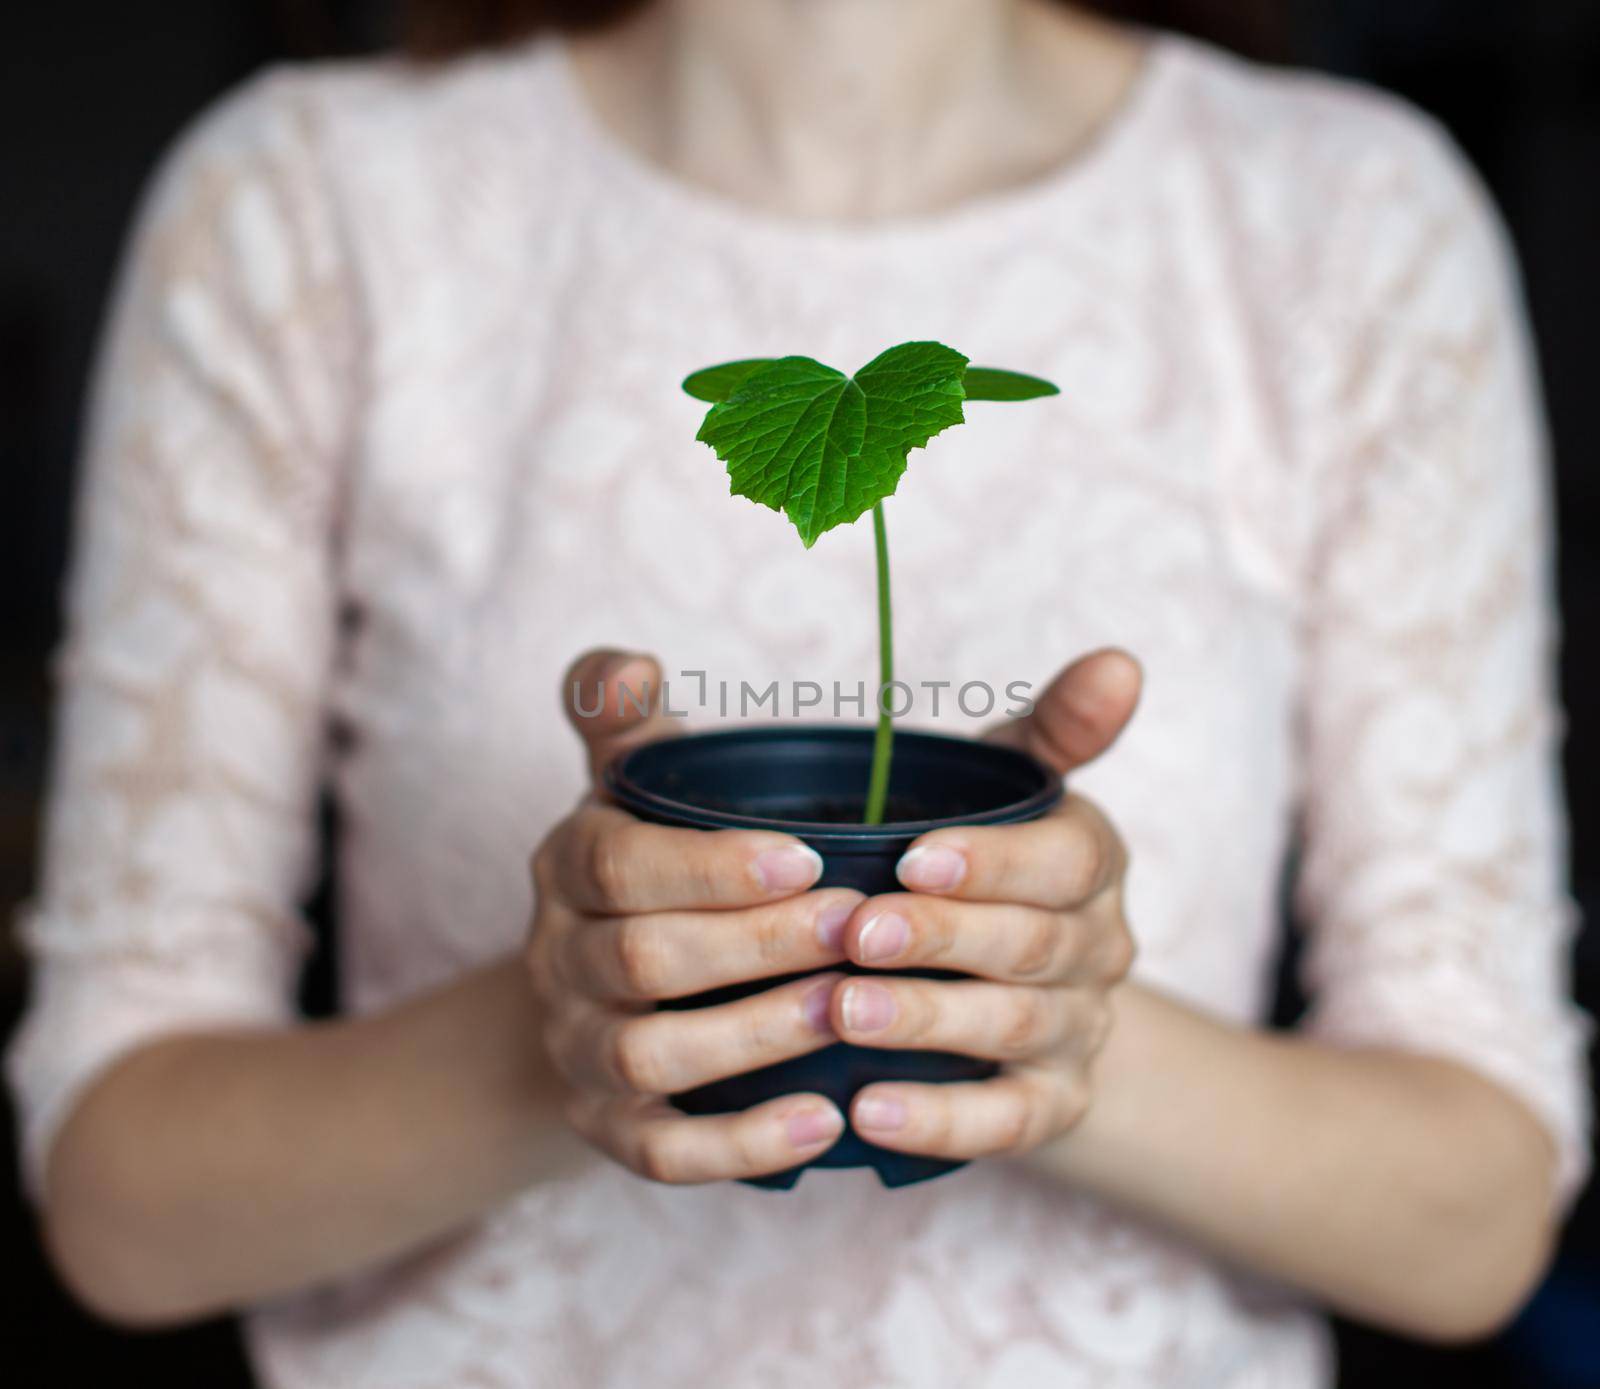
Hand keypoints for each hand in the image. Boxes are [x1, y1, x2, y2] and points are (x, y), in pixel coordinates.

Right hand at [526, 650, 860, 1182]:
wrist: (604, 984)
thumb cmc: (656, 862)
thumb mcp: (635, 780)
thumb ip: (626, 714)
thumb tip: (626, 663)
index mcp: (570, 865)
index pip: (620, 865)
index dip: (712, 867)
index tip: (812, 859)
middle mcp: (560, 960)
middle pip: (643, 961)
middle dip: (756, 946)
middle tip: (860, 931)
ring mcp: (578, 1048)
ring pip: (648, 1057)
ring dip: (754, 1038)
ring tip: (848, 1014)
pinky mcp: (608, 1125)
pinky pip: (660, 1153)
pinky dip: (740, 1146)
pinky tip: (826, 1123)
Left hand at [826, 649, 1142, 1159]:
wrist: (1026, 986)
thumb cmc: (988, 862)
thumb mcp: (1017, 786)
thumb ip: (1057, 729)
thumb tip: (1121, 662)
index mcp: (1091, 863)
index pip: (1067, 862)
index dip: (993, 862)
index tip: (910, 856)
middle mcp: (1098, 951)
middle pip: (1031, 946)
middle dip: (939, 939)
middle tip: (853, 934)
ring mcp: (1077, 1034)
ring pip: (1011, 1030)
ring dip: (925, 1022)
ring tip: (843, 1012)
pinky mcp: (1051, 1108)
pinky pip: (1006, 1124)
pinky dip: (939, 1122)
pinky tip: (864, 1113)